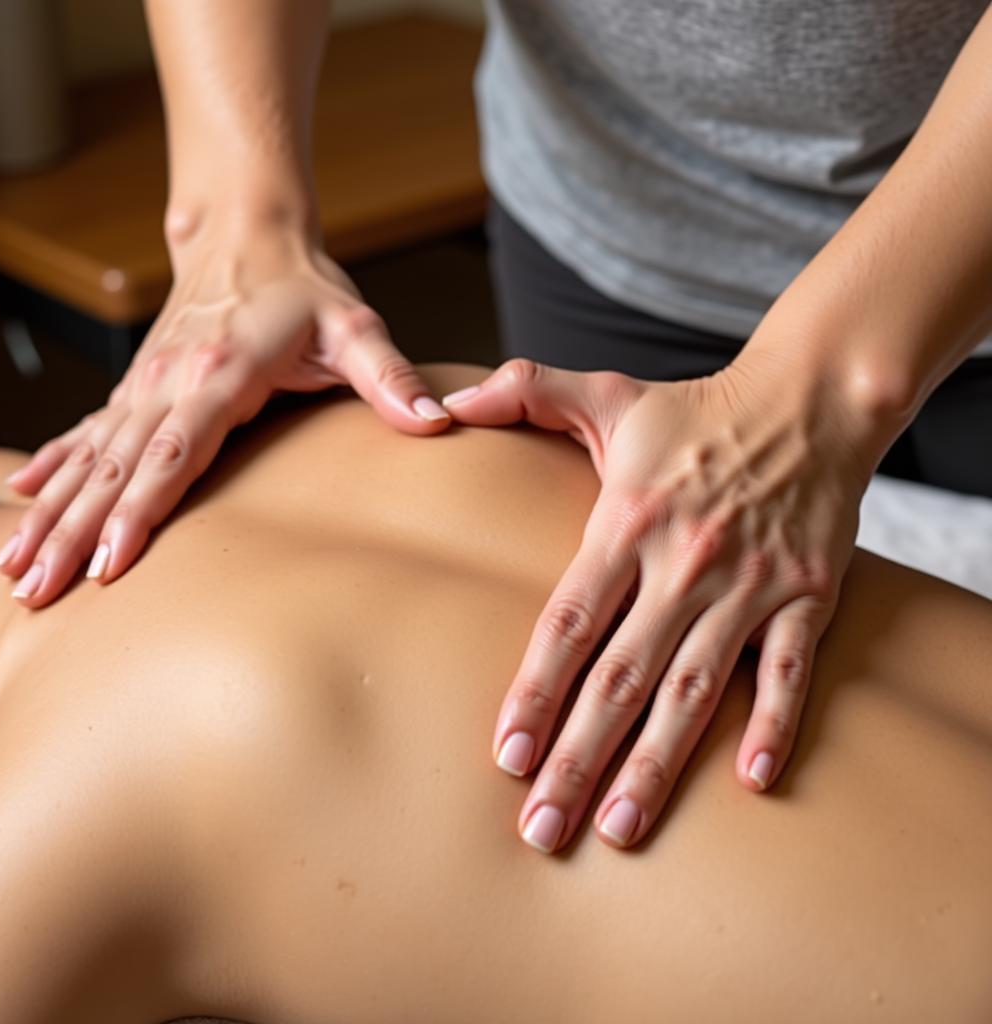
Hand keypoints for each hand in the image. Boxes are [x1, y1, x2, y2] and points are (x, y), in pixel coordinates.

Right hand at [0, 216, 449, 606]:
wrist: (248, 235)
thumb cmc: (306, 289)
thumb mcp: (357, 328)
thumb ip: (392, 379)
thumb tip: (435, 424)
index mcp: (221, 372)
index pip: (176, 451)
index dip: (142, 508)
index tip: (111, 561)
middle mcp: (169, 380)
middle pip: (117, 467)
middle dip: (76, 532)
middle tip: (41, 589)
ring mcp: (146, 384)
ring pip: (90, 457)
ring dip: (52, 513)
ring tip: (19, 568)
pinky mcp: (138, 386)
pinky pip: (87, 432)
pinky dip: (54, 467)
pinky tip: (23, 497)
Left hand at [442, 355, 873, 852]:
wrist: (810, 400)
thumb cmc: (697, 410)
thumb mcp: (608, 394)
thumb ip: (524, 390)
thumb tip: (445, 400)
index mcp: (628, 521)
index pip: (569, 622)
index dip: (535, 692)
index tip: (505, 757)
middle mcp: (684, 562)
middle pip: (620, 676)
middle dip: (579, 758)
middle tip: (542, 830)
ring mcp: (749, 583)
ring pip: (695, 687)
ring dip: (657, 763)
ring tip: (621, 830)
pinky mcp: (806, 594)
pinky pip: (788, 668)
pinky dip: (772, 721)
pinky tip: (749, 781)